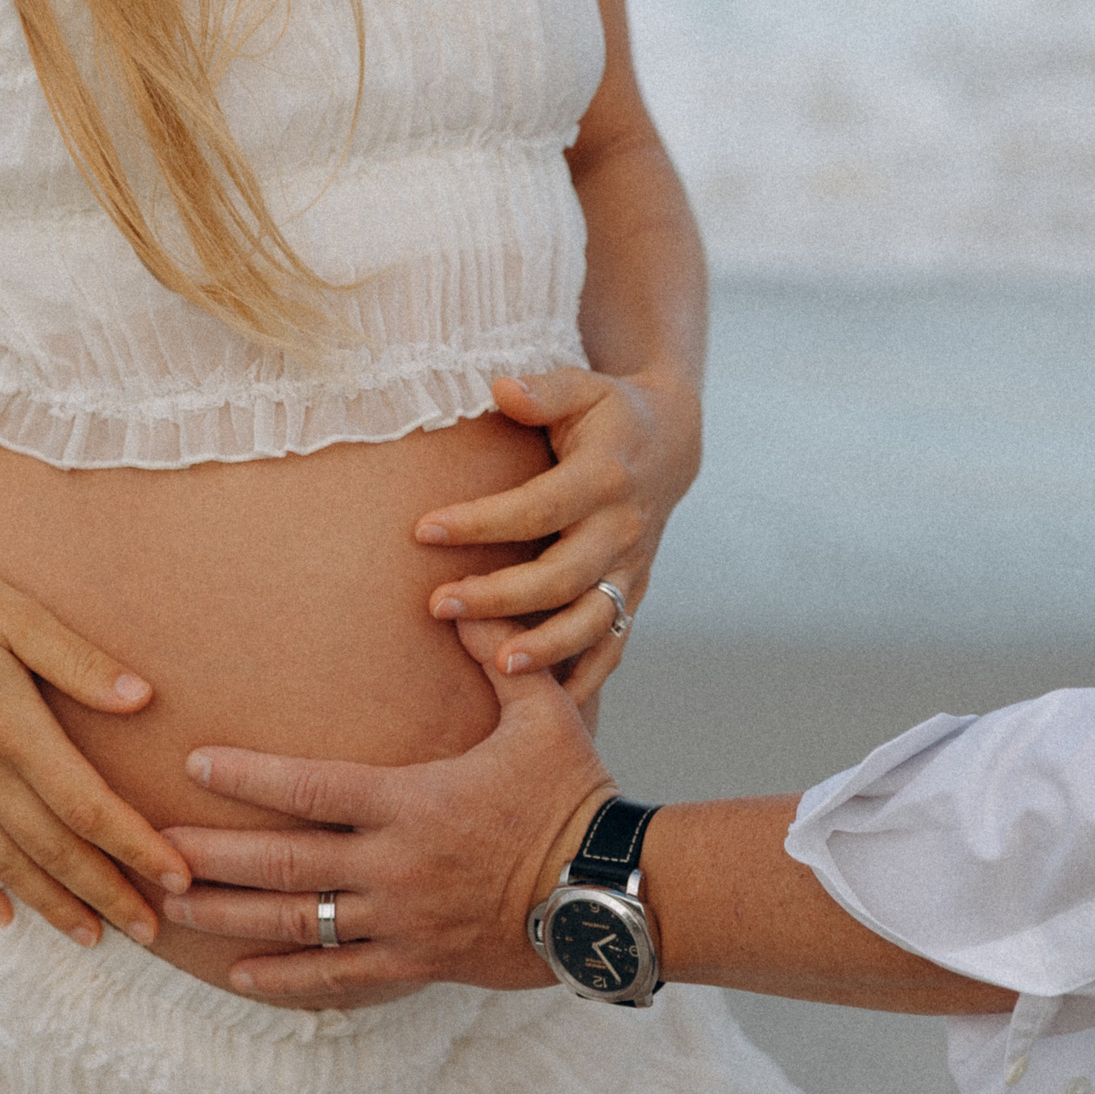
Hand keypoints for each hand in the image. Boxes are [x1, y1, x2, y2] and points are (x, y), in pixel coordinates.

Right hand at [0, 530, 189, 949]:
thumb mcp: (14, 611)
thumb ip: (77, 661)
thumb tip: (141, 697)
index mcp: (12, 729)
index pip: (87, 806)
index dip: (135, 846)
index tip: (177, 875)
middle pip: (53, 850)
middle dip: (107, 893)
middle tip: (152, 930)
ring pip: (4, 864)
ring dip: (52, 905)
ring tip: (92, 936)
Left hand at [158, 619, 615, 1001]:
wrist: (611, 894)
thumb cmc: (575, 796)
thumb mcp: (539, 713)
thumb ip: (492, 655)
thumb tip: (456, 595)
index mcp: (411, 802)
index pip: (310, 787)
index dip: (249, 776)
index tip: (196, 763)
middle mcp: (394, 866)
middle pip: (284, 863)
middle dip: (213, 857)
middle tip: (152, 850)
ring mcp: (403, 922)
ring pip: (298, 924)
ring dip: (230, 918)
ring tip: (172, 908)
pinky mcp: (419, 964)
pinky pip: (341, 978)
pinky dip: (288, 980)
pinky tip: (241, 977)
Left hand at [417, 363, 701, 697]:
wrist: (670, 444)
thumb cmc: (609, 412)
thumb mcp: (582, 388)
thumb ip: (543, 391)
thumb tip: (500, 387)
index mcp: (604, 477)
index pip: (537, 508)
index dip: (482, 523)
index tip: (424, 530)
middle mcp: (621, 530)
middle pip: (560, 576)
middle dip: (499, 596)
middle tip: (438, 605)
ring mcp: (630, 569)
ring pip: (589, 622)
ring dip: (544, 648)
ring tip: (494, 664)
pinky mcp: (632, 594)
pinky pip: (612, 647)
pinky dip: (584, 679)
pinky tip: (548, 705)